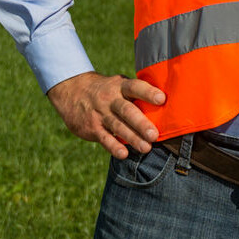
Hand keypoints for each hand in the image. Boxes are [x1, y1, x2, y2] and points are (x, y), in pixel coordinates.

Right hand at [46, 72, 165, 158]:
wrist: (72, 92)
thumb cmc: (107, 90)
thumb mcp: (118, 84)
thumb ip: (136, 93)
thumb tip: (166, 102)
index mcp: (120, 86)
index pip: (135, 87)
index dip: (148, 92)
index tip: (162, 99)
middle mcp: (110, 99)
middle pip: (127, 111)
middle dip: (141, 123)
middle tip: (155, 134)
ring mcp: (100, 114)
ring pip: (118, 127)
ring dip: (132, 138)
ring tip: (146, 148)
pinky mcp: (92, 127)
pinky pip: (104, 138)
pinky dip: (113, 147)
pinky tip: (124, 154)